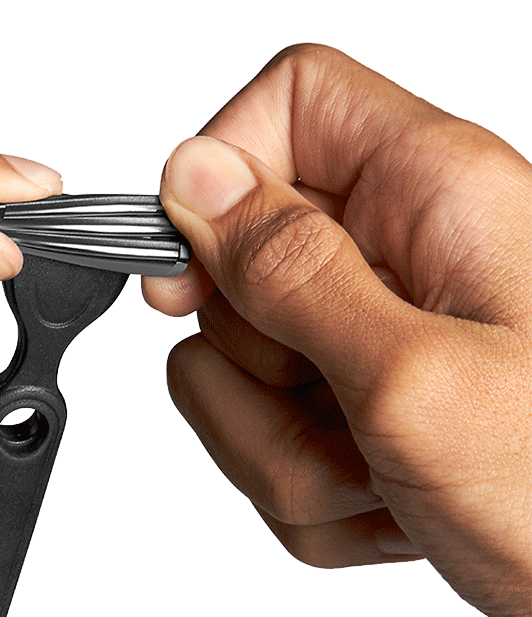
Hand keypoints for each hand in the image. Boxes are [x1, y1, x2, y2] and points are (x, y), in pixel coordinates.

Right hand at [142, 45, 530, 616]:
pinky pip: (270, 441)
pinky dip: (317, 496)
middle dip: (259, 372)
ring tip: (383, 481)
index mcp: (432, 194)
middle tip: (342, 413)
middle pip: (239, 269)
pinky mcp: (362, 408)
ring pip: (242, 374)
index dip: (213, 177)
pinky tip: (392, 510)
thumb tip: (195, 176)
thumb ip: (291, 268)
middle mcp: (401, 255)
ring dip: (290, 451)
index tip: (184, 277)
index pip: (284, 106)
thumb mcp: (413, 376)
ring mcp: (377, 339)